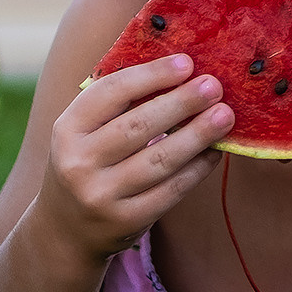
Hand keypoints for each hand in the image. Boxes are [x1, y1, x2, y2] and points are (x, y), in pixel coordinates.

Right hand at [34, 54, 230, 265]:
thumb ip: (120, 104)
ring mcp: (101, 196)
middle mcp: (78, 162)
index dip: (151, 75)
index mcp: (66, 129)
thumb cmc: (88, 162)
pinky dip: (196, 169)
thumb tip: (180, 70)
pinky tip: (215, 152)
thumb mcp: (85, 132)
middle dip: (181, 103)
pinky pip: (170, 191)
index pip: (110, 93)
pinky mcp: (125, 222)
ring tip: (225, 115)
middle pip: (138, 126)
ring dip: (197, 135)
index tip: (187, 62)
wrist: (66, 229)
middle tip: (214, 86)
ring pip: (159, 160)